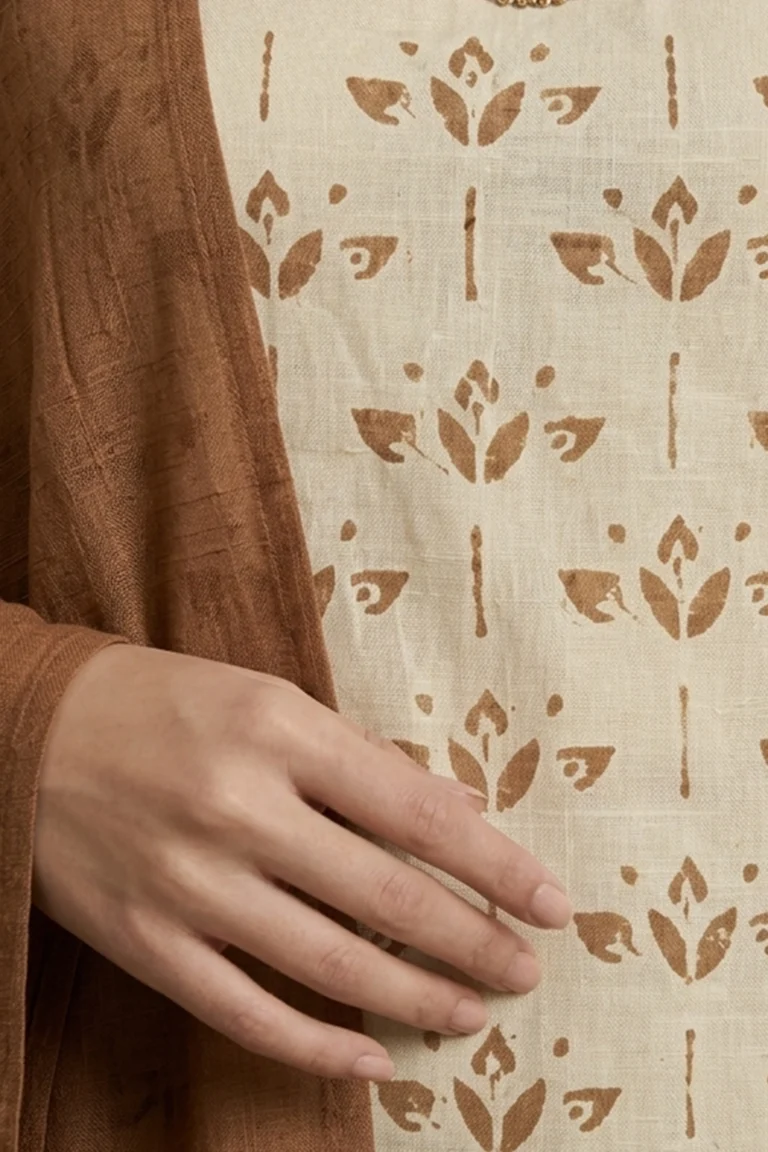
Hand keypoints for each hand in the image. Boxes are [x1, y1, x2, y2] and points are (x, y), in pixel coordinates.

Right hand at [33, 644, 569, 1082]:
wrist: (29, 730)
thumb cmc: (164, 703)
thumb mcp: (268, 700)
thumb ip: (361, 757)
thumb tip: (459, 809)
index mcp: (280, 731)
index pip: (417, 811)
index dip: (496, 865)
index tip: (553, 902)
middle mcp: (240, 809)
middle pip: (388, 898)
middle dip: (475, 940)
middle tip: (527, 968)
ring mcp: (191, 883)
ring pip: (332, 964)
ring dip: (417, 997)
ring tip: (473, 1011)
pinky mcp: (147, 942)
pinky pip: (247, 1013)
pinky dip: (319, 1048)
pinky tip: (375, 1059)